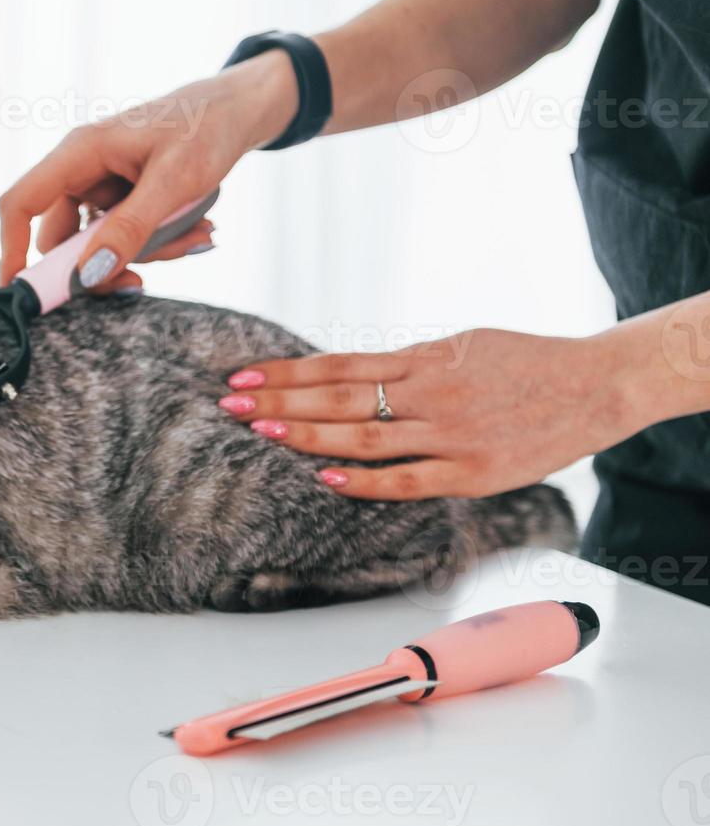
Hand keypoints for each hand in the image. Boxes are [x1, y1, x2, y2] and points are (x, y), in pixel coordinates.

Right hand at [0, 50, 298, 291]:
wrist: (239, 109)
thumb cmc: (208, 128)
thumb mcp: (175, 180)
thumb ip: (132, 227)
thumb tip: (90, 273)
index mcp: (80, 152)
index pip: (21, 202)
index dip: (10, 247)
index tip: (20, 290)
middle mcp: (82, 170)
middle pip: (63, 239)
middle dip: (103, 264)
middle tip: (142, 279)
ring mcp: (101, 186)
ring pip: (99, 246)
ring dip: (146, 252)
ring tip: (197, 232)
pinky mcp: (122, 199)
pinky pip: (125, 238)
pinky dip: (158, 242)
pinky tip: (196, 226)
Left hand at [218, 328, 642, 499]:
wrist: (598, 384)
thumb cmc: (524, 363)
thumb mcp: (460, 345)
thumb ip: (407, 364)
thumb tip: (350, 374)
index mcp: (425, 358)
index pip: (338, 366)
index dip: (287, 372)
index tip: (242, 375)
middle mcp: (431, 392)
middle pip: (338, 398)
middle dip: (279, 400)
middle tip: (229, 402)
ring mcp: (451, 434)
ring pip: (363, 436)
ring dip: (306, 434)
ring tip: (261, 430)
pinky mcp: (473, 472)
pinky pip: (406, 479)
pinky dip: (363, 479)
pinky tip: (323, 475)